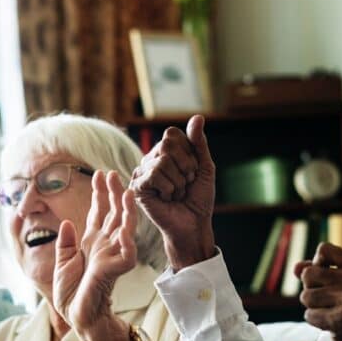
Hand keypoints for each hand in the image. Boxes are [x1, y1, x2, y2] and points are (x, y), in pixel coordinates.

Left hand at [53, 171, 137, 340]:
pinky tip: (127, 221)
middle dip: (112, 193)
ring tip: (125, 190)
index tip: (98, 175)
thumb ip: (65, 244)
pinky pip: (127, 250)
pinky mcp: (117, 269)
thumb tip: (67, 222)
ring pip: (124, 226)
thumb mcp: (62, 264)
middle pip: (112, 214)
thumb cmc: (71, 295)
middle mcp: (104, 245)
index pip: (97, 213)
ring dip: (125, 208)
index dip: (99, 195)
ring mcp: (113, 256)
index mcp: (91, 243)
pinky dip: (128, 236)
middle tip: (111, 173)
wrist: (78, 317)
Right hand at [130, 114, 214, 269]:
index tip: (194, 171)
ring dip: (178, 182)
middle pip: (166, 145)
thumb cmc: (198, 197)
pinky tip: (167, 199)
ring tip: (177, 193)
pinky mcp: (137, 187)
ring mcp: (142, 172)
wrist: (194, 223)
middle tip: (187, 183)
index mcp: (165, 151)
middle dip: (185, 167)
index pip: (173, 135)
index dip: (189, 153)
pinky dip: (169, 189)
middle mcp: (151, 159)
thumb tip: (197, 117)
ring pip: (162, 161)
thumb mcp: (204, 166)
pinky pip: (154, 176)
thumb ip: (199, 142)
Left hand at [294, 242, 341, 340]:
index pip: (324, 249)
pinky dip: (315, 321)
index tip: (325, 277)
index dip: (316, 263)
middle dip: (311, 288)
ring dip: (312, 307)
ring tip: (330, 311)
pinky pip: (309, 315)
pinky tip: (331, 324)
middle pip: (308, 273)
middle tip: (328, 299)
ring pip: (306, 296)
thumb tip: (296, 268)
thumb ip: (318, 271)